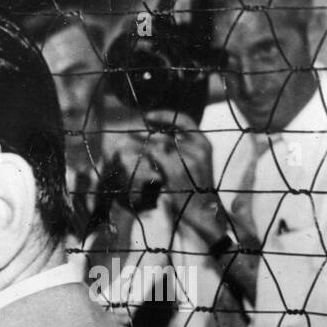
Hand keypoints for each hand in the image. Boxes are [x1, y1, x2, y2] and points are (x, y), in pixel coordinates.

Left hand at [113, 111, 226, 244]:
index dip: (165, 116)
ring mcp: (187, 159)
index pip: (185, 121)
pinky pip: (153, 158)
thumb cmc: (196, 189)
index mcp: (205, 143)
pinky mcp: (174, 171)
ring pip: (157, 145)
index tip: (147, 117)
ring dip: (138, 146)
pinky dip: (140, 157)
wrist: (203, 210)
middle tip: (127, 138)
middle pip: (165, 136)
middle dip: (144, 137)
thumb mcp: (196, 165)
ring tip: (122, 147)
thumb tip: (162, 140)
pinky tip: (128, 158)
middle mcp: (198, 148)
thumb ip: (182, 150)